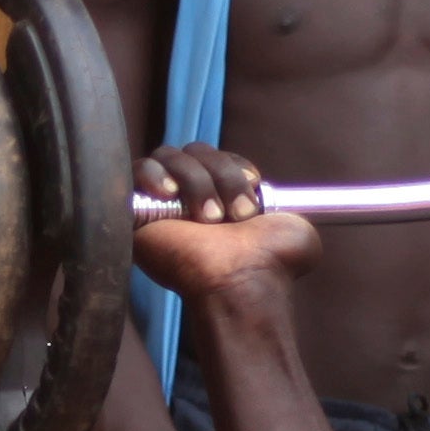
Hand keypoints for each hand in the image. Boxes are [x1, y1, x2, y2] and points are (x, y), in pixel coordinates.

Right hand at [124, 145, 319, 298]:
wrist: (241, 280)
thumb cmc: (270, 264)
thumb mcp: (295, 231)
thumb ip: (289, 213)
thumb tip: (281, 214)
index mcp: (220, 198)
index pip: (217, 157)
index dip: (233, 166)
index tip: (253, 187)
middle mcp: (189, 199)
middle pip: (194, 151)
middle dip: (219, 174)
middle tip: (234, 215)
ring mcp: (160, 205)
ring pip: (169, 156)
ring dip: (195, 181)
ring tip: (207, 219)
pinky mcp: (135, 212)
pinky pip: (135, 170)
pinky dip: (154, 175)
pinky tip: (170, 196)